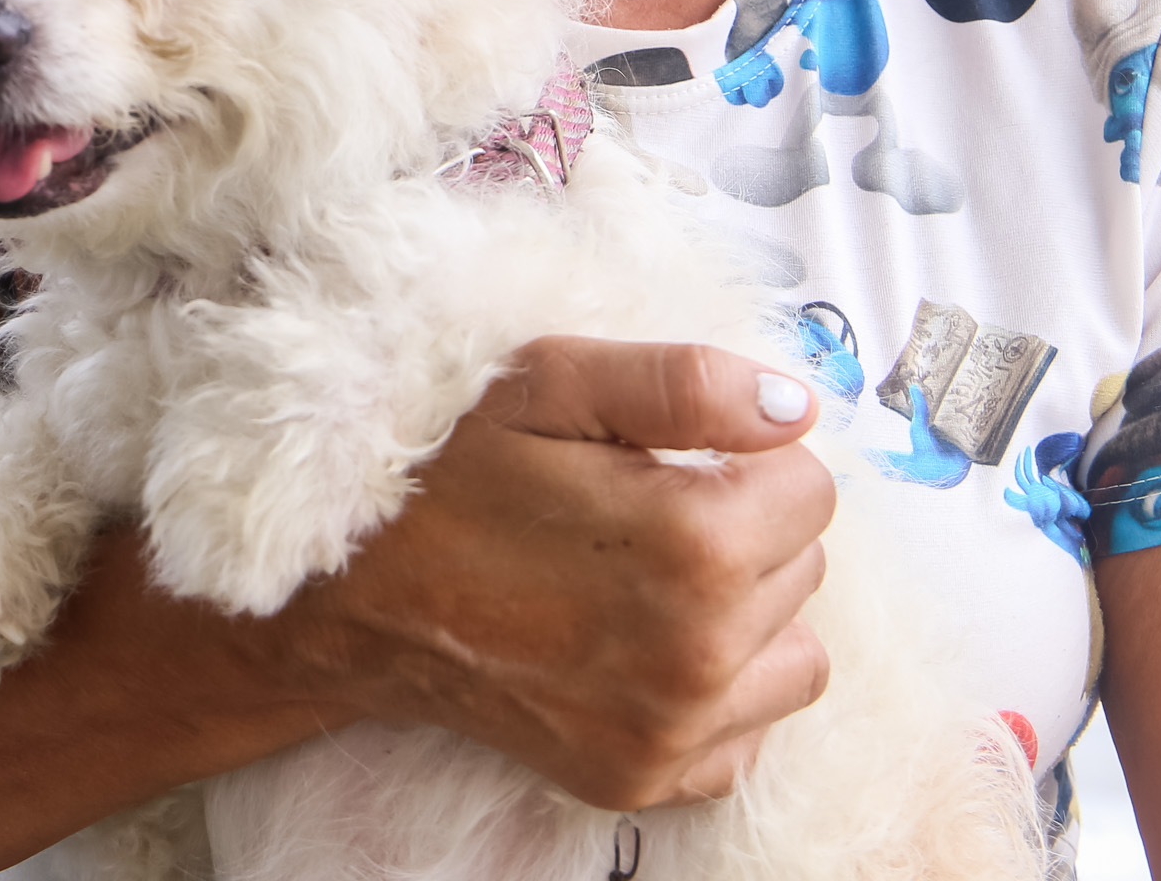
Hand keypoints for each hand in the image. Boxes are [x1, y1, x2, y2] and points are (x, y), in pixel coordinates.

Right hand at [269, 336, 835, 813]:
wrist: (348, 598)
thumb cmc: (446, 473)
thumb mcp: (548, 381)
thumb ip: (685, 383)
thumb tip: (799, 411)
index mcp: (694, 541)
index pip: (812, 483)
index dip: (744, 458)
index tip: (670, 461)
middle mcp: (700, 650)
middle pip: (804, 565)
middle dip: (742, 529)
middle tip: (637, 514)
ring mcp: (672, 728)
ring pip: (794, 651)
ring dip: (744, 613)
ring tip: (643, 581)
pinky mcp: (643, 778)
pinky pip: (750, 732)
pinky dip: (715, 693)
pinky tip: (637, 648)